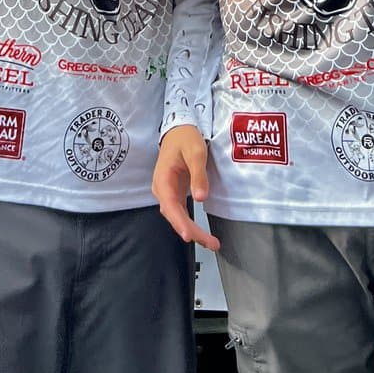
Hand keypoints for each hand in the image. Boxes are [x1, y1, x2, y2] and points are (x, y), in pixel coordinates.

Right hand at [152, 125, 219, 250]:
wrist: (178, 129)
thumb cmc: (186, 137)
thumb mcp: (196, 152)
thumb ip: (198, 174)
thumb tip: (201, 198)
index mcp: (163, 179)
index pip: (170, 205)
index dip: (179, 222)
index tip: (189, 235)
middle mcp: (162, 189)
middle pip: (174, 215)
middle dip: (191, 231)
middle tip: (211, 243)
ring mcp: (167, 192)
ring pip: (177, 216)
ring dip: (192, 230)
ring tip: (211, 242)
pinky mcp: (174, 192)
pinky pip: (180, 211)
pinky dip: (190, 223)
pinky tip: (200, 232)